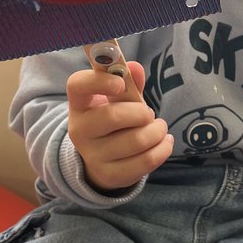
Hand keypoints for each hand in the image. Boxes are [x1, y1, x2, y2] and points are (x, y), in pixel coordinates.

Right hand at [67, 61, 172, 191]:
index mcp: (79, 104)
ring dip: (157, 131)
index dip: (99, 81)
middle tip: (149, 114)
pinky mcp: (110, 174)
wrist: (102, 161)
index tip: (120, 83)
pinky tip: (164, 143)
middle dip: (141, 113)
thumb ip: (129, 83)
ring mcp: (93, 155)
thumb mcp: (119, 100)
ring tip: (159, 128)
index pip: (77, 85)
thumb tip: (135, 67)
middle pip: (113, 116)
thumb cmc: (114, 122)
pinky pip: (146, 161)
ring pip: (136, 140)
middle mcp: (80, 130)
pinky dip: (163, 149)